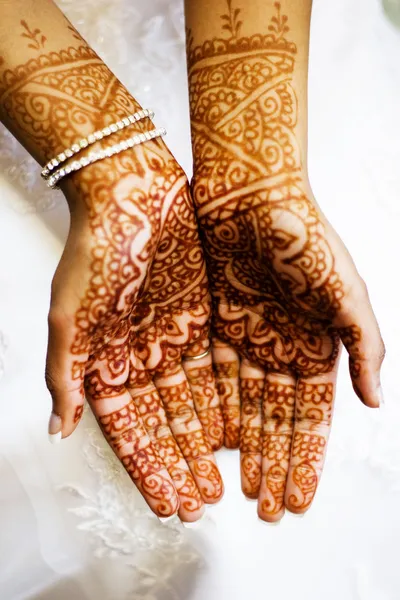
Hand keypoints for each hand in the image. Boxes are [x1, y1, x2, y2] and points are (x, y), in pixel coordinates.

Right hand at [46, 141, 223, 521]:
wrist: (132, 192)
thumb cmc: (95, 249)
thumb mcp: (69, 314)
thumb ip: (64, 373)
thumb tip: (58, 430)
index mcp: (100, 361)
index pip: (125, 428)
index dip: (145, 466)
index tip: (165, 503)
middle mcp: (135, 356)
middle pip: (160, 424)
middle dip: (177, 466)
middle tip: (198, 506)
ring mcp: (168, 340)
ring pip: (189, 404)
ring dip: (202, 444)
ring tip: (218, 482)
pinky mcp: (198, 319)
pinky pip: (211, 371)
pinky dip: (220, 402)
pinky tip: (233, 434)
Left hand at [187, 2, 384, 520]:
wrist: (249, 192)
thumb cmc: (304, 236)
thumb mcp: (347, 292)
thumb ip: (363, 346)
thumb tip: (375, 403)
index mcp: (317, 347)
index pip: (312, 419)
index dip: (305, 460)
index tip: (297, 501)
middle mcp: (281, 350)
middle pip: (276, 422)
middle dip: (273, 466)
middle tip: (266, 511)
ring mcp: (246, 341)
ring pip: (241, 407)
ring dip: (242, 448)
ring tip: (237, 489)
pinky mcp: (213, 327)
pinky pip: (211, 380)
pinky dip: (212, 411)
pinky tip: (210, 444)